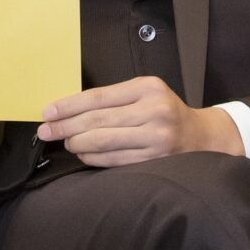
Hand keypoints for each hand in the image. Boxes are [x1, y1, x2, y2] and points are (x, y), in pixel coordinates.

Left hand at [37, 77, 244, 167]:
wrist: (203, 137)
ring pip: (103, 142)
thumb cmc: (165, 112)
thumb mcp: (145, 93)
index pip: (98, 97)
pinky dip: (93, 158)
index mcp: (148, 88)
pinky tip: (84, 155)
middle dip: (66, 127)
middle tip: (46, 131)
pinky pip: (114, 161)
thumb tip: (68, 110)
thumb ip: (114, 99)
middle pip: (97, 120)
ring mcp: (156, 138)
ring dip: (77, 144)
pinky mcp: (156, 160)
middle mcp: (154, 111)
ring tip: (66, 142)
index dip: (68, 106)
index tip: (47, 112)